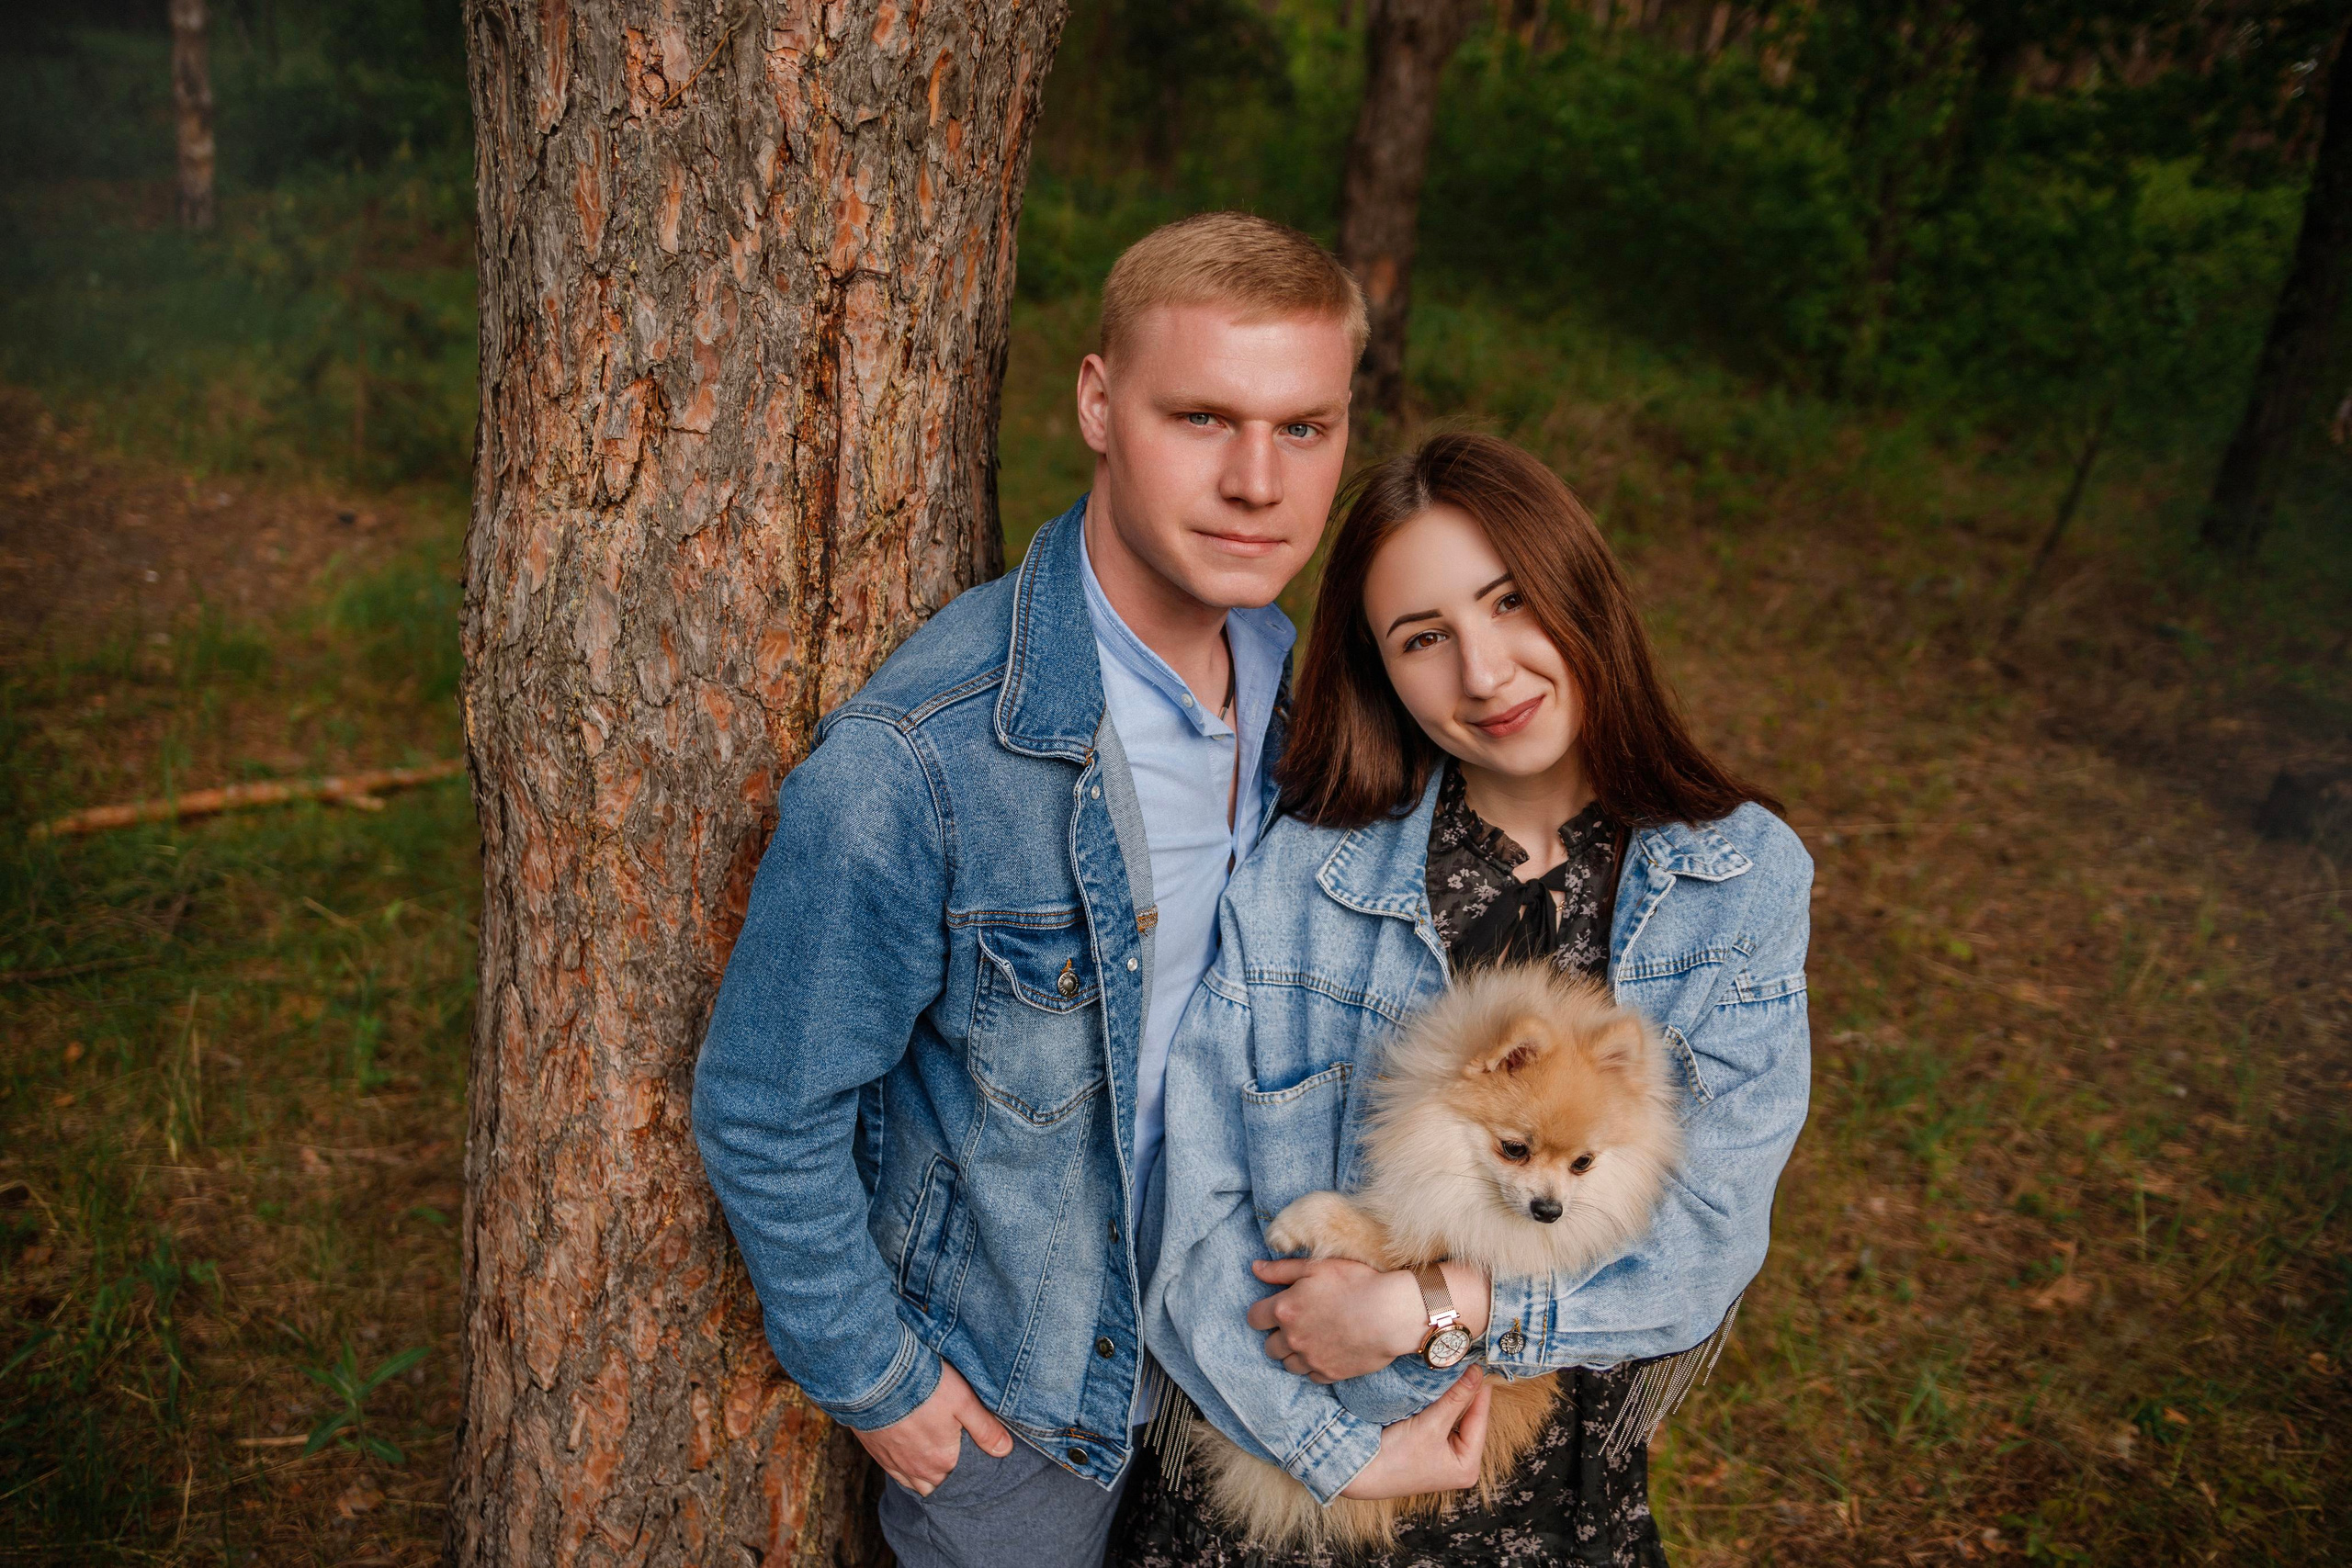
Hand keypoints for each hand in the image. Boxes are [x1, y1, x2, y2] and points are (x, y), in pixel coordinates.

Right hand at [850, 1361, 1013, 1495]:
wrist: (875, 1377)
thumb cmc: (923, 1386)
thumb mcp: (964, 1400)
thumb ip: (985, 1428)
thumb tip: (1005, 1450)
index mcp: (944, 1460)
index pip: (963, 1479)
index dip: (970, 1472)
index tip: (975, 1459)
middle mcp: (920, 1469)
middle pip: (940, 1485)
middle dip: (950, 1478)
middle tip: (957, 1460)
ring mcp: (897, 1464)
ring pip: (917, 1484)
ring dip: (928, 1478)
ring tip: (936, 1463)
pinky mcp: (878, 1455)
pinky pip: (896, 1476)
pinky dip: (906, 1473)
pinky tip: (911, 1460)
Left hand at [1247, 1257, 1491, 1382]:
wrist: (1392, 1312)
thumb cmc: (1356, 1282)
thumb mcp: (1316, 1266)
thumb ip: (1281, 1269)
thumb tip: (1255, 1268)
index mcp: (1285, 1309)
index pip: (1254, 1319)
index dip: (1262, 1314)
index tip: (1275, 1310)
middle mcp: (1293, 1338)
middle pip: (1269, 1347)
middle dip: (1278, 1336)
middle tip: (1298, 1324)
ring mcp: (1311, 1359)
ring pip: (1288, 1365)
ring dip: (1295, 1354)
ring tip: (1314, 1339)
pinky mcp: (1330, 1374)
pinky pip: (1312, 1376)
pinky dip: (1316, 1366)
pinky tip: (1330, 1350)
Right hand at [1338, 1366, 1491, 1499]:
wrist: (1360, 1469)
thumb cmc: (1395, 1456)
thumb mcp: (1431, 1425)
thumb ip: (1456, 1398)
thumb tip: (1476, 1372)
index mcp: (1468, 1466)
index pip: (1480, 1419)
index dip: (1479, 1389)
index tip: (1479, 1362)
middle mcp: (1460, 1462)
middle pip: (1468, 1417)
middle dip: (1464, 1391)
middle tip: (1464, 1361)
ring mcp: (1444, 1455)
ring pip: (1454, 1415)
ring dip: (1450, 1395)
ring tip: (1452, 1369)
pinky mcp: (1429, 1446)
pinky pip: (1440, 1418)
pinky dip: (1438, 1402)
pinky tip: (1437, 1386)